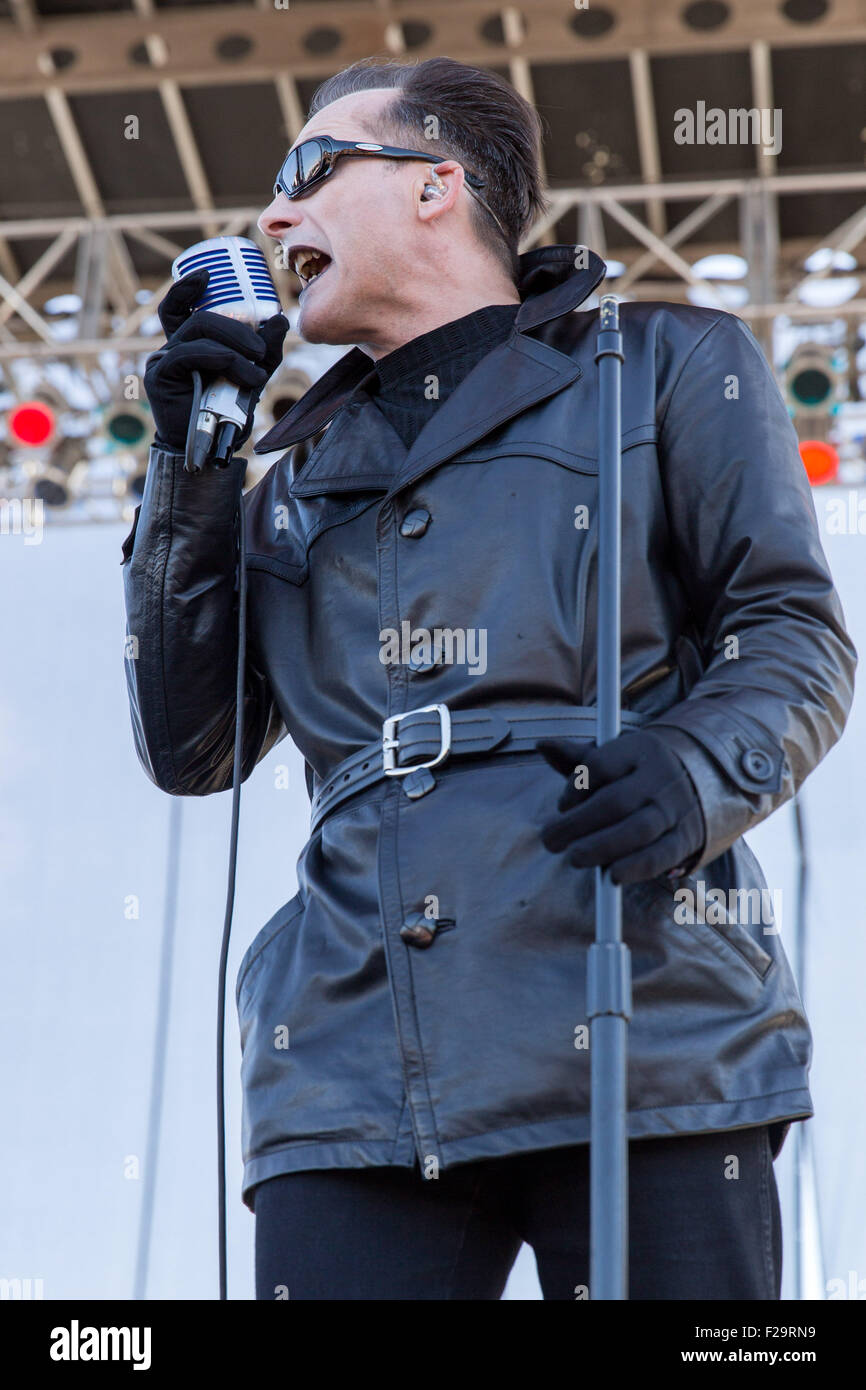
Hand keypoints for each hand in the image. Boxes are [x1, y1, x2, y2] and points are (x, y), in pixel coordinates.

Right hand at [143, 270, 288, 451]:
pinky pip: (189, 354)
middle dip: (235, 326)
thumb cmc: (225, 414)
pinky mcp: (160, 377)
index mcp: (188, 345)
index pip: (178, 308)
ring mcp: (162, 361)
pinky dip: (219, 357)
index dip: (186, 287)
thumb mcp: (251, 377)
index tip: (207, 275)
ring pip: (198, 332)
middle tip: (261, 347)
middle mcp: (172, 349)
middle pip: (200, 318)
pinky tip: (240, 372)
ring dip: (234, 346)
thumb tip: (280, 319)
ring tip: (258, 368)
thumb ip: (265, 352)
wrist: (210, 450)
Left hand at [537, 729, 705, 883]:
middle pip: (615, 801)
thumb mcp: (612, 758)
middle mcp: (660, 776)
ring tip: (574, 858)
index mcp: (640, 749)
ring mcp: (676, 807)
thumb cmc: (636, 774)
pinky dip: (636, 867)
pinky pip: (662, 855)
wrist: (695, 784)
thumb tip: (543, 745)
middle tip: (551, 840)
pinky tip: (612, 876)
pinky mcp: (686, 836)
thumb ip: (577, 758)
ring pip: (638, 829)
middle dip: (578, 824)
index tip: (561, 805)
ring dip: (601, 847)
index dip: (574, 787)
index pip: (600, 764)